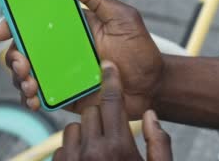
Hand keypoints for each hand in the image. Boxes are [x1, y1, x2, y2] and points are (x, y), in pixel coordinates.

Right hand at [0, 0, 164, 118]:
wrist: (153, 87)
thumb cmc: (141, 51)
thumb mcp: (123, 19)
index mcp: (71, 27)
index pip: (35, 21)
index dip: (12, 22)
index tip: (0, 29)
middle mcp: (61, 49)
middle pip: (23, 48)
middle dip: (13, 55)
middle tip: (22, 62)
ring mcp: (61, 73)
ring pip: (26, 74)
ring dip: (19, 78)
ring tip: (30, 84)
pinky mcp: (64, 95)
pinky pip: (38, 96)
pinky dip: (29, 98)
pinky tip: (33, 100)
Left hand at [53, 61, 171, 160]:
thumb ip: (158, 143)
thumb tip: (150, 115)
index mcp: (119, 149)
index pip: (113, 102)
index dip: (111, 80)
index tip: (108, 67)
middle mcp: (92, 153)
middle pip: (91, 112)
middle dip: (101, 116)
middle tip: (112, 130)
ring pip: (72, 129)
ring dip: (84, 134)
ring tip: (98, 151)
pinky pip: (60, 149)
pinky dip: (71, 151)